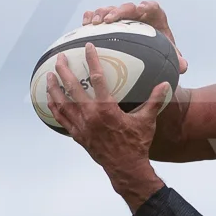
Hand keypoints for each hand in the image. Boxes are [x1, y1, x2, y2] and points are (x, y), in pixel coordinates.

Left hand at [46, 43, 169, 203]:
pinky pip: (61, 119)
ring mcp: (82, 126)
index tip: (88, 47)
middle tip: (60, 58)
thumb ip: (154, 100)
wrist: (126, 167)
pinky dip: (55, 108)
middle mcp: (90, 115)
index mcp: (107, 108)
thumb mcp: (147, 120)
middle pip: (73, 88)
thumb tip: (166, 83)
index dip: (92, 60)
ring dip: (54, 88)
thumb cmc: (137, 143)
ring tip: (48, 76)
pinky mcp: (78, 135)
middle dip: (65, 70)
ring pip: (62, 103)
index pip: (97, 78)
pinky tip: (50, 100)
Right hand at [81, 0, 188, 72]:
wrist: (147, 61)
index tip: (141, 8)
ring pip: (111, 9)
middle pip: (128, 8)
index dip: (147, 6)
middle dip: (118, 11)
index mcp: (155, 20)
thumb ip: (177, 62)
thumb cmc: (159, 58)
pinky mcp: (109, 24)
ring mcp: (122, 19)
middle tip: (109, 20)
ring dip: (101, 13)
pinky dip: (91, 17)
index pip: (153, 8)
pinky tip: (85, 24)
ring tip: (94, 23)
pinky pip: (99, 16)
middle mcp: (137, 16)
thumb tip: (183, 65)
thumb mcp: (168, 60)